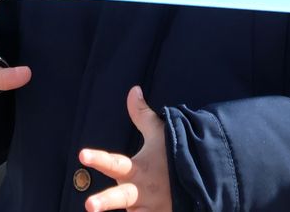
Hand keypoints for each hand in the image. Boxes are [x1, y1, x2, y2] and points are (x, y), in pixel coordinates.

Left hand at [77, 86, 171, 210]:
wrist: (207, 179)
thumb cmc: (178, 154)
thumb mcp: (161, 134)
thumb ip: (142, 115)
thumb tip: (133, 90)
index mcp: (139, 169)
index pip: (115, 162)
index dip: (98, 158)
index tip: (82, 154)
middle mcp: (142, 192)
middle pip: (121, 199)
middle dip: (105, 202)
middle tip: (89, 205)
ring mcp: (151, 210)